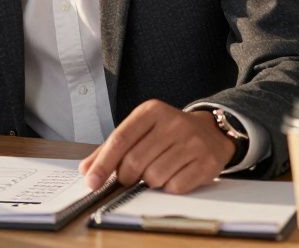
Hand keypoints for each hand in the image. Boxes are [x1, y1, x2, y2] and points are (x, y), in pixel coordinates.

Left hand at [79, 100, 234, 194]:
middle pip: (135, 161)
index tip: (91, 181)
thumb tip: (86, 170)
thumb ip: (112, 148)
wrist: (212, 131)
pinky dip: (169, 187)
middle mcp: (173, 123)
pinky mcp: (207, 162)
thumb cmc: (168, 133)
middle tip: (129, 178)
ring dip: (149, 183)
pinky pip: (176, 187)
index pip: (120, 139)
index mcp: (151, 111)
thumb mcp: (141, 130)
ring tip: (156, 172)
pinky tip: (174, 175)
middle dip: (126, 177)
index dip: (103, 163)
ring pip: (154, 176)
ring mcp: (192, 142)